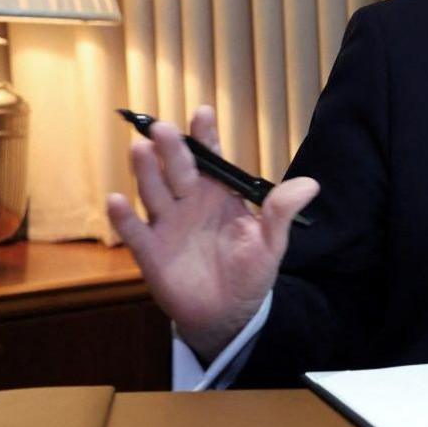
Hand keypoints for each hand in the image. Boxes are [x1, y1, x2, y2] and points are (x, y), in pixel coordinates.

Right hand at [106, 106, 317, 363]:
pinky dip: (124, 217)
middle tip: (164, 128)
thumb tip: (311, 185)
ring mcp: (167, 225)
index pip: (212, 158)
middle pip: (178, 169)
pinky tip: (116, 200)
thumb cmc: (250, 272)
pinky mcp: (150, 252)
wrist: (230, 313)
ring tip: (140, 149)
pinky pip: (135, 231)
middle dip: (172, 148)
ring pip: (154, 192)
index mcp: (219, 194)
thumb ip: (282, 212)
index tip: (203, 113)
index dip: (206, 136)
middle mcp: (189, 202)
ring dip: (146, 172)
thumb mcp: (271, 241)